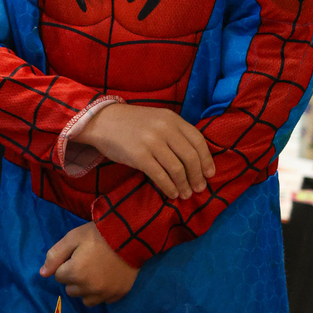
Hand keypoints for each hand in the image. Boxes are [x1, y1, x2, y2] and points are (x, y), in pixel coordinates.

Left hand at [39, 222, 137, 305]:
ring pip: (85, 299)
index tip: (76, 255)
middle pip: (70, 289)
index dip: (65, 264)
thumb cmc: (98, 235)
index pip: (58, 276)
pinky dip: (101, 292)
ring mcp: (104, 294)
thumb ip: (55, 255)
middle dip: (74, 277)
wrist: (130, 238)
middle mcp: (88, 289)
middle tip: (85, 262)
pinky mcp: (117, 295)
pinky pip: (102, 300)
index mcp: (75, 273)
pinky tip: (106, 278)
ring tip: (95, 272)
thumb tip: (42, 274)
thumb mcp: (73, 238)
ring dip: (86, 288)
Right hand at [77, 103, 214, 199]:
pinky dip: (169, 187)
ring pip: (177, 169)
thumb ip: (174, 132)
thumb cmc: (131, 123)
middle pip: (190, 157)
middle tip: (200, 189)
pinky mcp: (139, 156)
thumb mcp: (157, 119)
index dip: (207, 160)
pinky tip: (171, 193)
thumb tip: (194, 159)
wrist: (102, 121)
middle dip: (197, 176)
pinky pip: (160, 176)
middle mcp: (165, 129)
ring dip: (184, 185)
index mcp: (172, 119)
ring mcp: (152, 142)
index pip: (198, 141)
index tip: (210, 174)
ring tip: (185, 194)